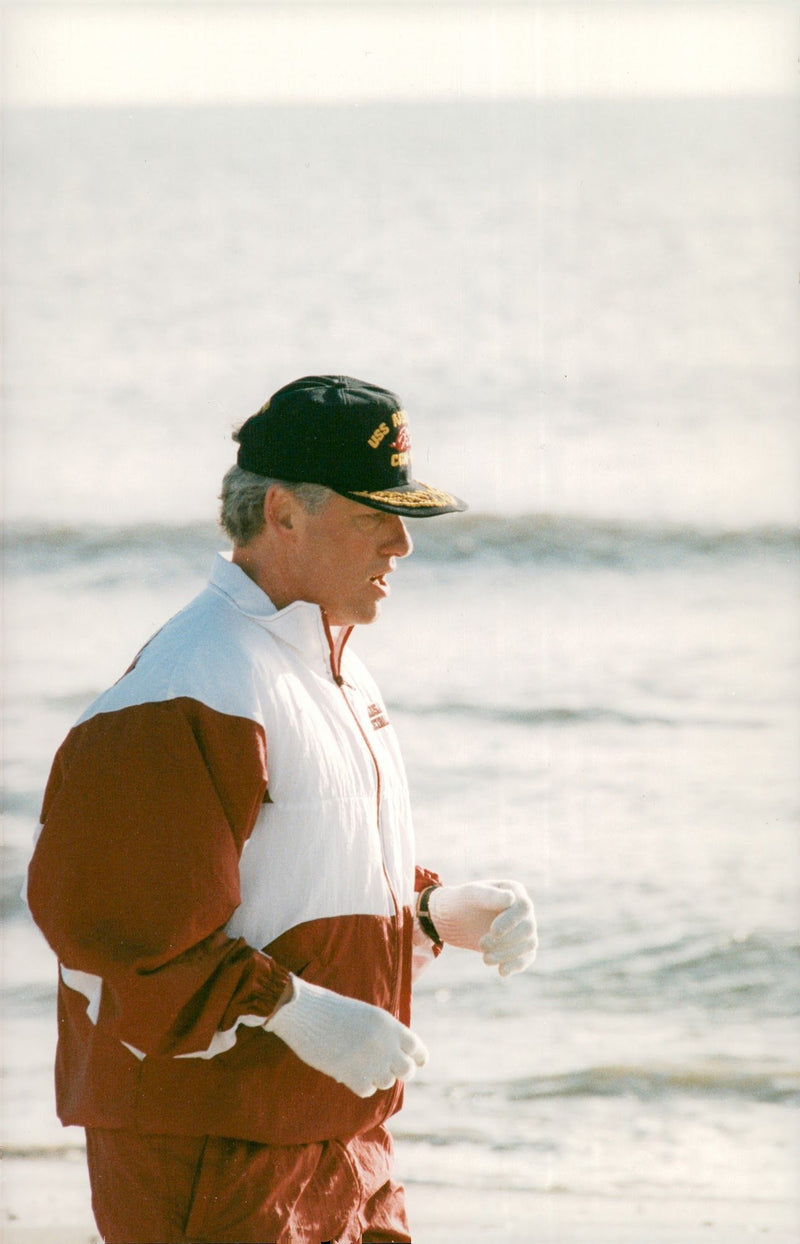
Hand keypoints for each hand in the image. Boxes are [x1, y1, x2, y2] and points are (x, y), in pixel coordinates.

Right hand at [265, 976, 427, 1097]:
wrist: (306, 1011)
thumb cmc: (332, 1010)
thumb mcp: (367, 1015)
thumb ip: (384, 1034)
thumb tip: (395, 1058)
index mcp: (389, 1025)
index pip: (417, 1048)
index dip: (418, 1058)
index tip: (416, 1063)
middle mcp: (385, 1044)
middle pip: (407, 1070)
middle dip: (400, 1072)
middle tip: (388, 1070)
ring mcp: (370, 1061)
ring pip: (387, 1081)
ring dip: (376, 1077)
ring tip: (360, 1065)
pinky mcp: (353, 1075)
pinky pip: (368, 1090)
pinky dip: (360, 1085)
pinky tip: (349, 1072)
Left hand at [428, 880, 537, 975]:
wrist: (456, 918)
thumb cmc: (463, 901)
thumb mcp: (471, 895)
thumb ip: (489, 896)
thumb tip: (511, 898)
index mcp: (515, 891)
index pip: (523, 907)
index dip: (511, 922)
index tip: (493, 932)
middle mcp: (524, 910)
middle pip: (528, 928)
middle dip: (505, 941)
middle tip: (481, 945)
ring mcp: (524, 928)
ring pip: (529, 945)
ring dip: (507, 954)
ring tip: (485, 959)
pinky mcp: (521, 946)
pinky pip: (526, 957)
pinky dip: (516, 965)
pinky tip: (502, 972)